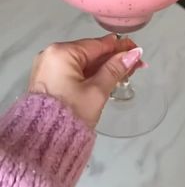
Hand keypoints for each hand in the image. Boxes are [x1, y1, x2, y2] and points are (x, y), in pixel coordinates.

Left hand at [29, 34, 143, 127]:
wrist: (44, 142)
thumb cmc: (71, 113)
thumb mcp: (97, 91)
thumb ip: (115, 69)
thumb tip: (133, 53)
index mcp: (61, 52)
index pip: (97, 44)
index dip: (120, 47)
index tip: (137, 49)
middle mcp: (52, 54)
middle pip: (90, 52)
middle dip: (113, 58)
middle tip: (136, 64)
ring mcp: (48, 67)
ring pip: (83, 62)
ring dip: (104, 66)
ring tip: (125, 71)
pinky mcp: (48, 78)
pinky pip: (74, 70)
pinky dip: (90, 73)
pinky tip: (107, 77)